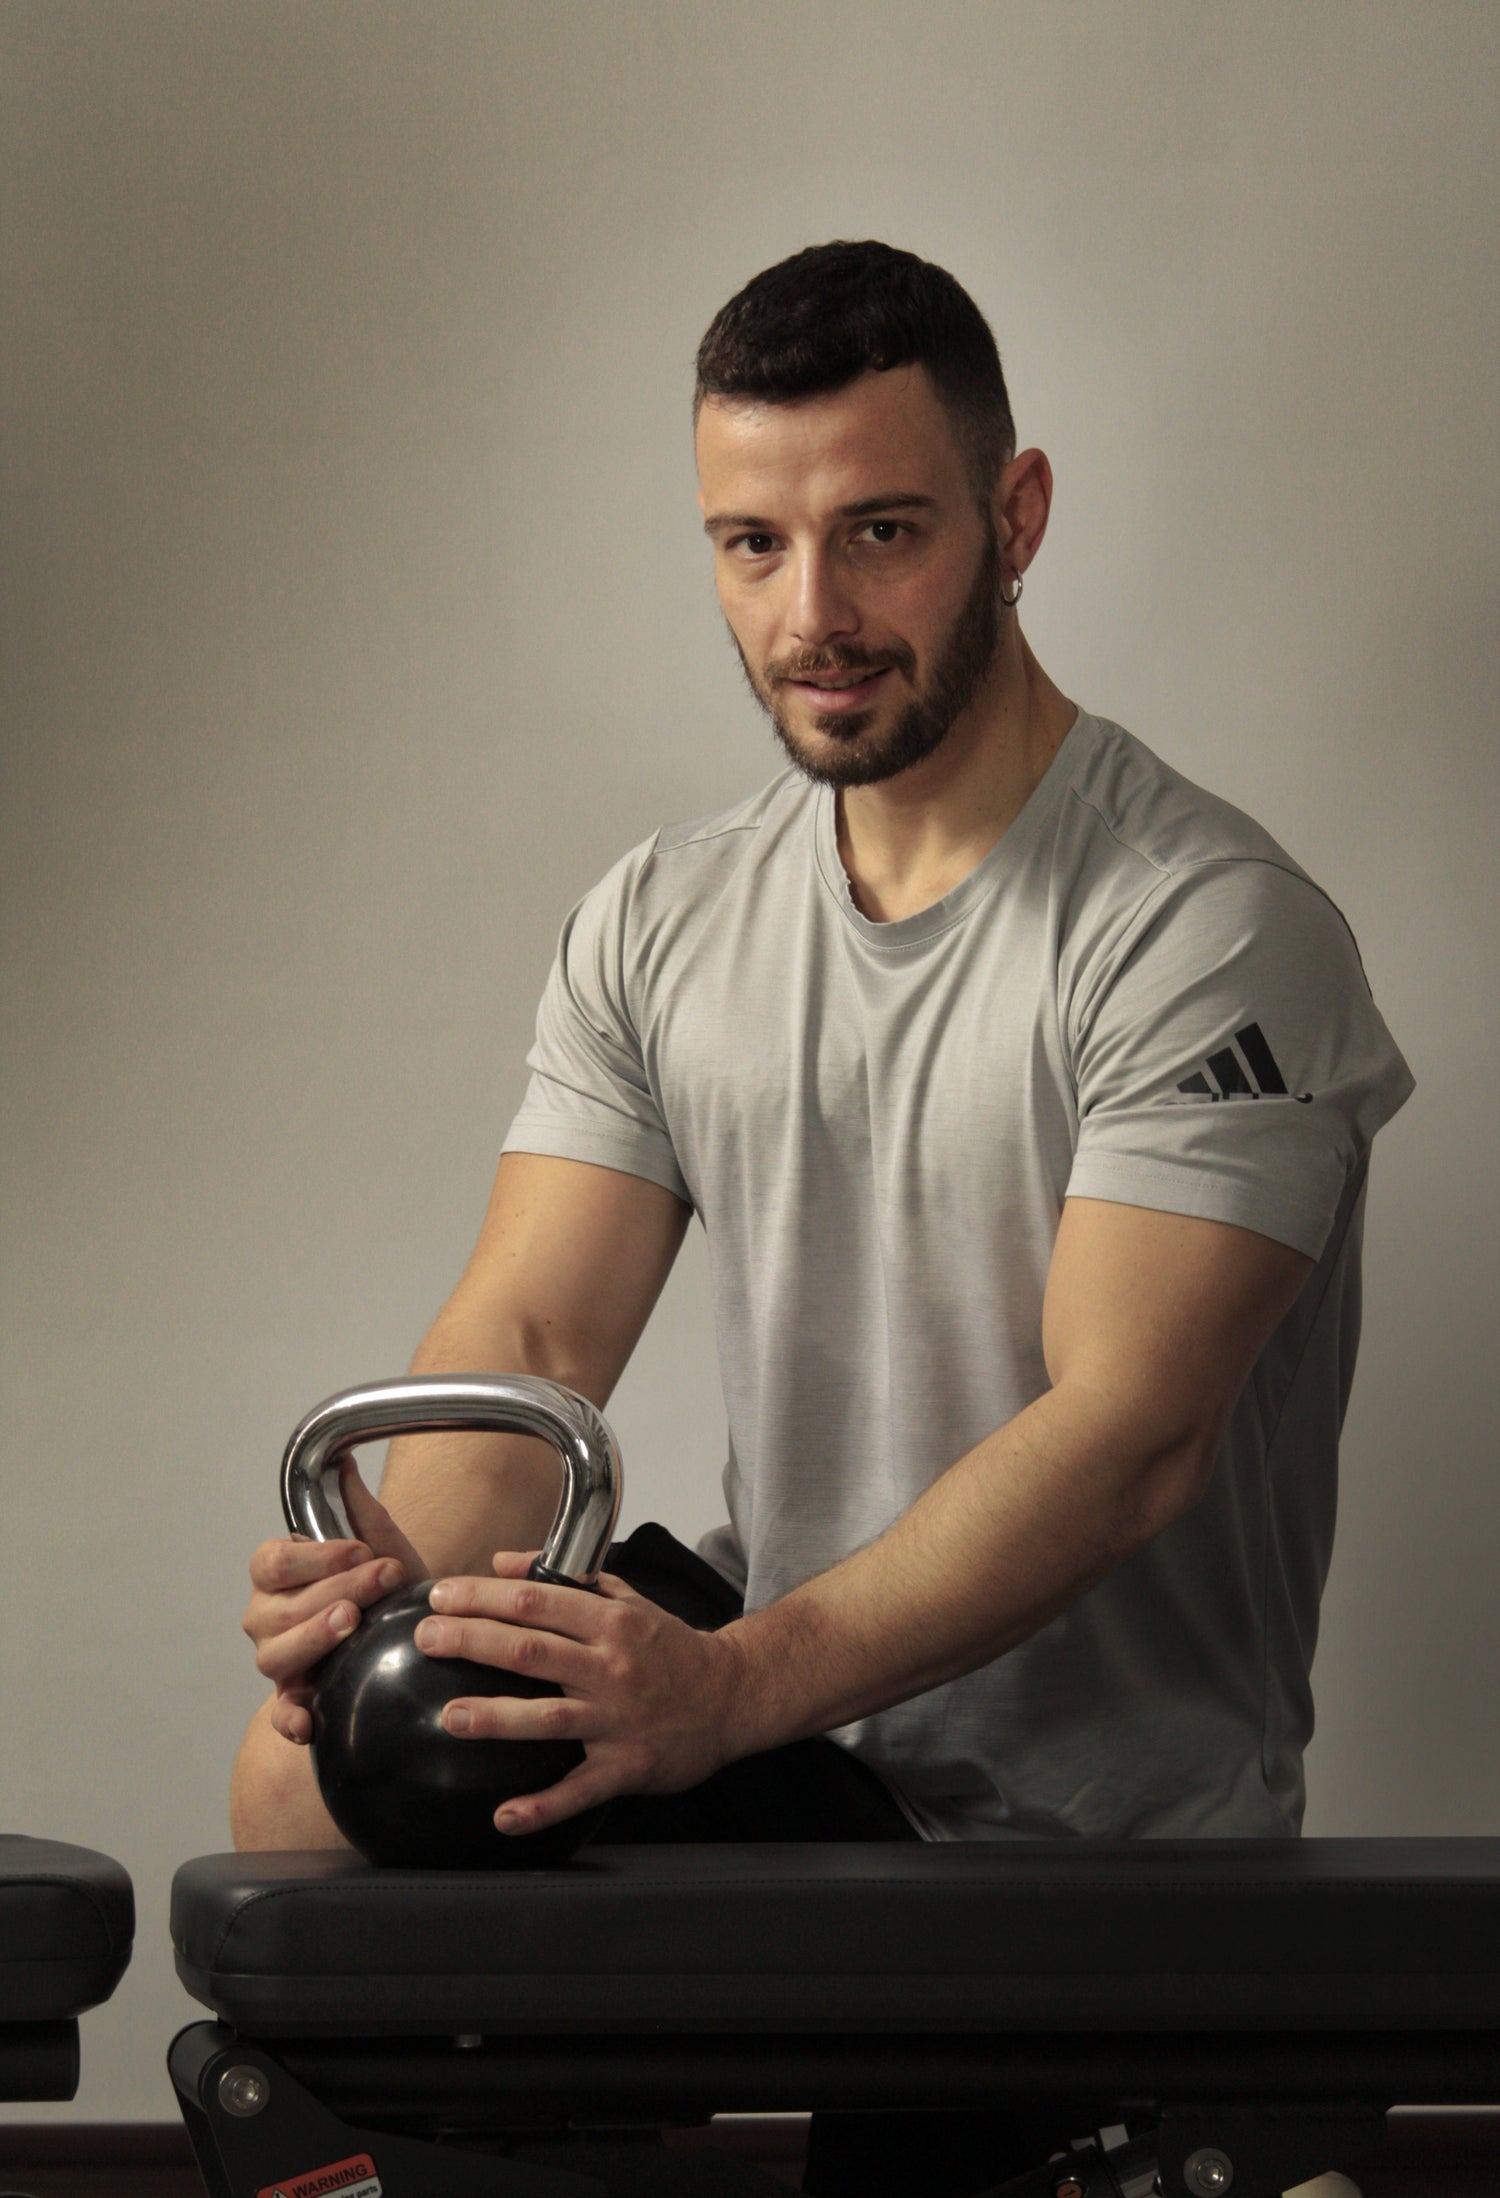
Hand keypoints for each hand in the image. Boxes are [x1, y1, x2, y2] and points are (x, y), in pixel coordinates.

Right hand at [243, 1455, 427, 1744]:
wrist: (412, 1633)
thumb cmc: (388, 1587)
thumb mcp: (384, 1548)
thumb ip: (361, 1511)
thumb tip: (345, 1463)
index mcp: (277, 1573)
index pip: (274, 1562)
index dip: (315, 1557)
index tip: (360, 1551)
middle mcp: (266, 1617)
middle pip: (281, 1608)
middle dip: (336, 1590)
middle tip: (381, 1578)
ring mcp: (278, 1660)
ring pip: (276, 1656)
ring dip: (313, 1637)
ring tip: (351, 1622)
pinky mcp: (296, 1700)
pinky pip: (282, 1715)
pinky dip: (291, 1720)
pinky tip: (310, 1721)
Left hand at [412, 1553, 747, 1836]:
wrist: (732, 1696)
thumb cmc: (671, 1648)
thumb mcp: (627, 1599)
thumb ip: (568, 1580)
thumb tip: (503, 1562)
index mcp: (610, 1623)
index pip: (537, 1601)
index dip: (485, 1596)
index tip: (441, 1594)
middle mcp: (612, 1668)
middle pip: (532, 1652)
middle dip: (473, 1641)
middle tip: (426, 1638)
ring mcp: (619, 1720)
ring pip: (549, 1719)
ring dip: (496, 1718)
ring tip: (450, 1716)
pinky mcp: (627, 1766)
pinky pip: (579, 1789)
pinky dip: (542, 1806)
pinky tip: (504, 1816)